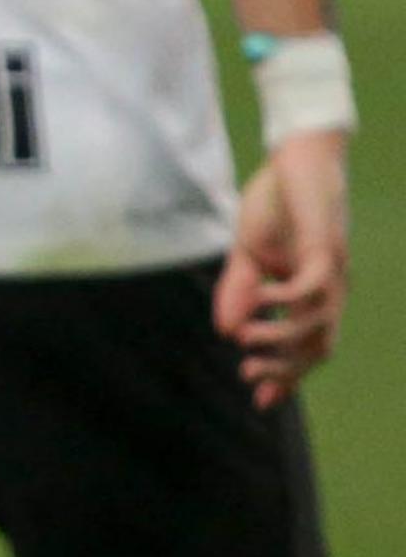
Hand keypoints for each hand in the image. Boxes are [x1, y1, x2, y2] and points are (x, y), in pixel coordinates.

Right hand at [217, 130, 348, 407]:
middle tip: (248, 373)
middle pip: (318, 347)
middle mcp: (329, 290)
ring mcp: (331, 272)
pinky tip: (261, 296)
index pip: (305, 346)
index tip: (258, 399)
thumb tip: (225, 331)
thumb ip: (239, 291)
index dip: (286, 376)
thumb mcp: (248, 253)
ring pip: (318, 326)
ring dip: (281, 340)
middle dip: (286, 369)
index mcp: (311, 294)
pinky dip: (285, 300)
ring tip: (247, 340)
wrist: (297, 157)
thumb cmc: (277, 203)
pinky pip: (311, 288)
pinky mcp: (325, 248)